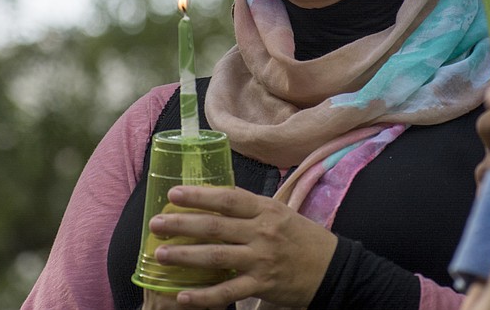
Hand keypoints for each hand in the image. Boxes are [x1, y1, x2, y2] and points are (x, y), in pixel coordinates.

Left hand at [147, 186, 337, 308]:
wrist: (333, 269)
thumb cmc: (303, 238)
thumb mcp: (281, 213)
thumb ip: (251, 207)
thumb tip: (218, 196)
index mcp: (266, 210)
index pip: (228, 198)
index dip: (199, 195)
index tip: (173, 193)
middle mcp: (262, 232)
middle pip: (215, 226)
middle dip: (182, 223)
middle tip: (156, 223)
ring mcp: (262, 260)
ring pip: (216, 257)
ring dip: (185, 256)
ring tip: (160, 255)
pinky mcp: (262, 286)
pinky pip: (227, 291)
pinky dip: (203, 295)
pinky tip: (182, 295)